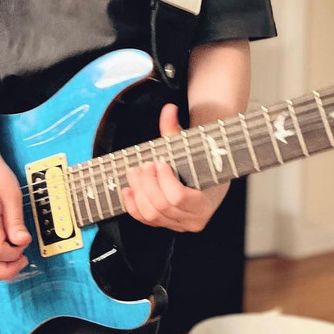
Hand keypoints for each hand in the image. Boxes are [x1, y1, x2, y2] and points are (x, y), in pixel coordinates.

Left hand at [122, 104, 228, 232]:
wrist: (203, 173)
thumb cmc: (197, 159)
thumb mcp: (188, 145)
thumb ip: (175, 129)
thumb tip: (169, 109)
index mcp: (205, 201)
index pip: (178, 197)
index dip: (164, 180)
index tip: (160, 162)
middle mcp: (194, 219)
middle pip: (162, 205)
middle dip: (147, 183)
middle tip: (143, 165)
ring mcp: (179, 224)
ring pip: (151, 214)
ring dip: (139, 192)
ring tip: (135, 173)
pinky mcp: (165, 224)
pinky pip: (145, 220)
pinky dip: (133, 205)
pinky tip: (128, 189)